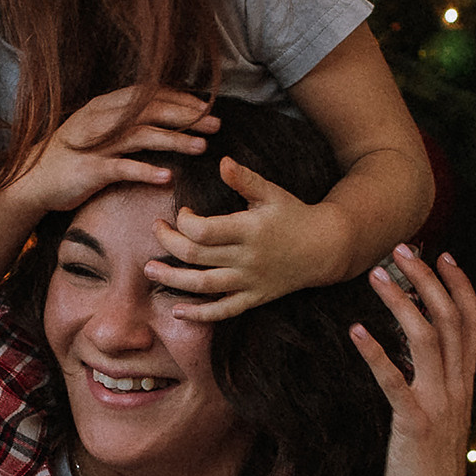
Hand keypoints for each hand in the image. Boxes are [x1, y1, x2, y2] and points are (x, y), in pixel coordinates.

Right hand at [22, 85, 218, 216]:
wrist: (33, 179)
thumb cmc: (71, 154)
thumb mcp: (97, 128)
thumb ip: (125, 119)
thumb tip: (161, 114)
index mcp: (105, 105)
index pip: (149, 94)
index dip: (179, 98)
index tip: (205, 106)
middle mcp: (102, 119)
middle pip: (151, 111)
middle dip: (186, 116)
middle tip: (214, 124)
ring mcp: (96, 144)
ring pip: (142, 137)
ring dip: (174, 140)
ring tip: (201, 147)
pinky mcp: (90, 170)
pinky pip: (122, 168)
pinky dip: (146, 171)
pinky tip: (167, 177)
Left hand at [147, 157, 343, 315]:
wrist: (326, 247)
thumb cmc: (295, 214)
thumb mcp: (272, 193)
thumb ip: (245, 179)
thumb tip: (221, 161)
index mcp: (249, 229)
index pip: (203, 230)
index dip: (184, 221)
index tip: (182, 212)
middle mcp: (247, 258)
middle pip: (196, 256)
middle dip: (169, 243)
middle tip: (156, 230)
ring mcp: (250, 282)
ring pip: (203, 285)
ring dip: (172, 280)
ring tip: (150, 270)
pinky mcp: (254, 298)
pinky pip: (223, 311)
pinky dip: (200, 314)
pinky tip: (179, 311)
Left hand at [353, 247, 475, 475]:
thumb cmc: (431, 474)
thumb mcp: (443, 423)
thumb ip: (437, 391)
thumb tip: (420, 365)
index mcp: (465, 386)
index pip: (473, 323)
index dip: (461, 286)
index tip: (445, 255)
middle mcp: (457, 389)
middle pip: (450, 319)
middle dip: (427, 278)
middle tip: (402, 248)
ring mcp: (439, 405)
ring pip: (428, 339)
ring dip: (402, 302)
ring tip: (377, 276)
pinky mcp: (414, 424)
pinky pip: (395, 381)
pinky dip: (376, 353)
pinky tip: (355, 332)